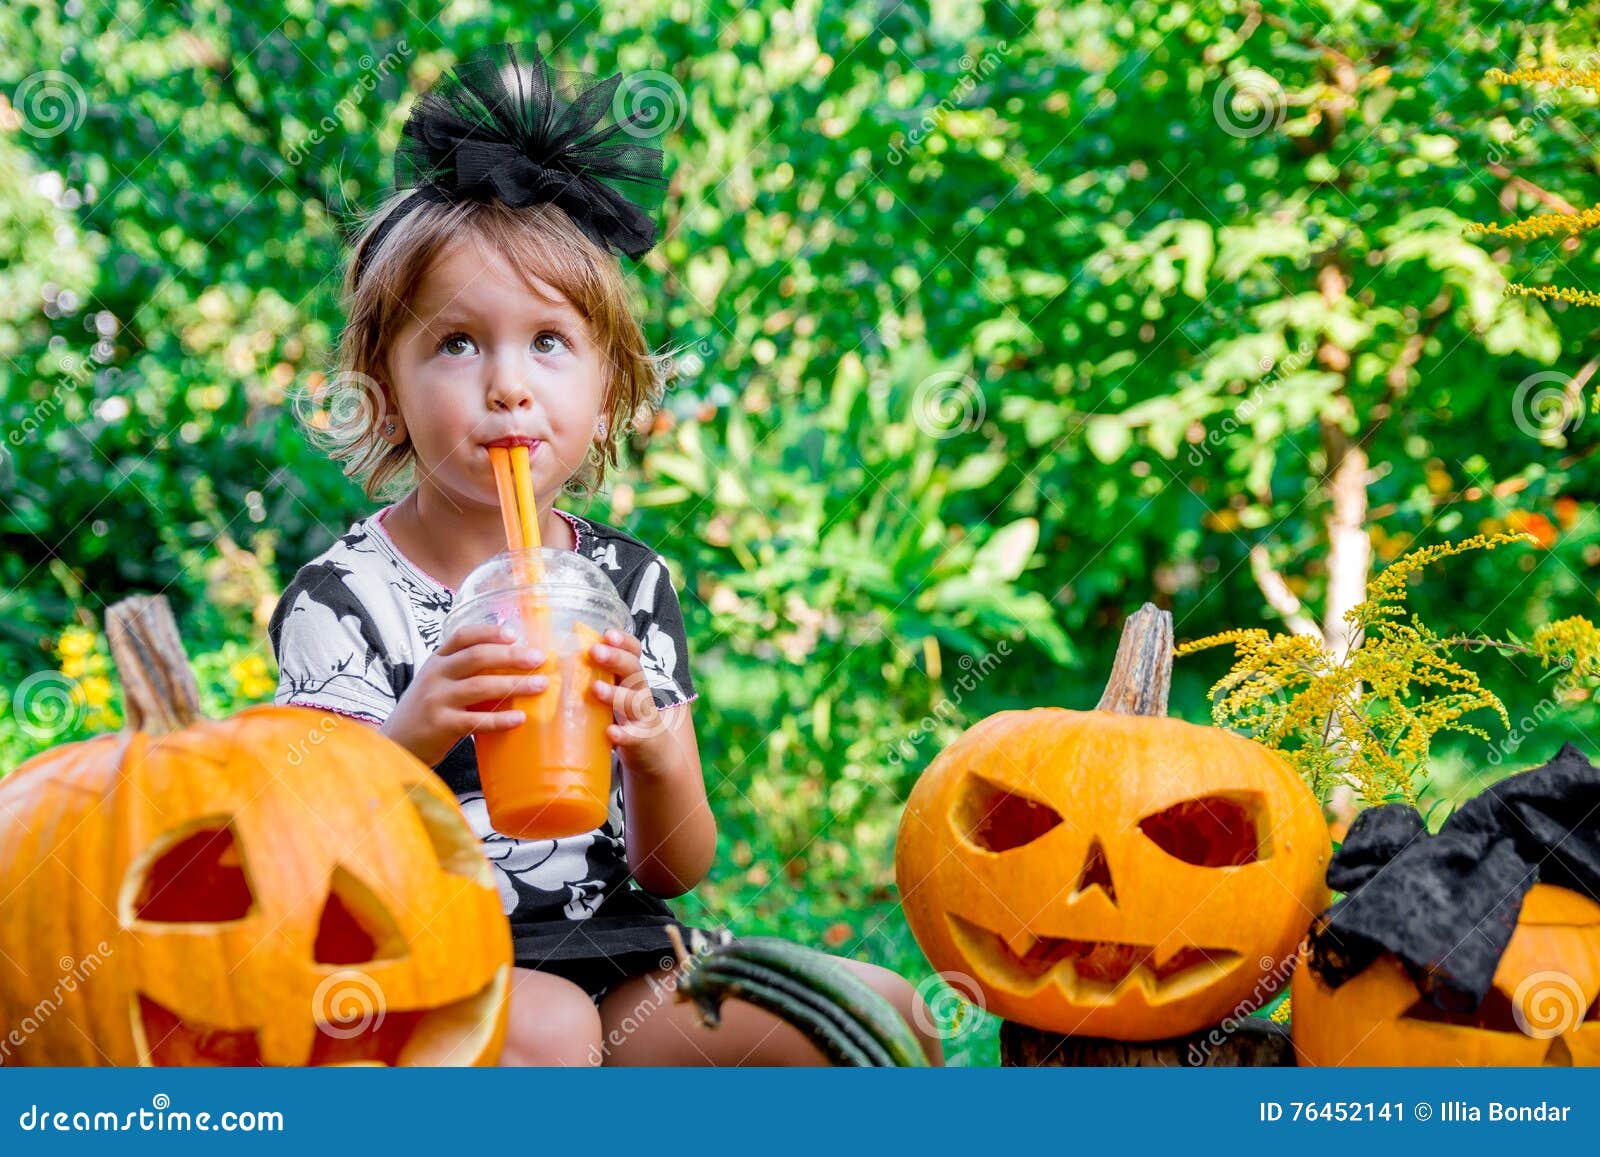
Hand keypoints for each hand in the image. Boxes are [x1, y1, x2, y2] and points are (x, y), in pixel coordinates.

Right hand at [380, 622, 547, 765]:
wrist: (395, 744)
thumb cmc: (425, 711)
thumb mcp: (436, 683)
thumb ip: (463, 671)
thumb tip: (512, 661)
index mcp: (436, 661)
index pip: (463, 636)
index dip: (490, 632)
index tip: (515, 634)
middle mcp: (435, 676)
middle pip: (477, 657)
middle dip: (512, 656)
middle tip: (539, 659)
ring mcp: (436, 700)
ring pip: (480, 686)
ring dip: (514, 684)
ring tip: (540, 685)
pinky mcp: (441, 726)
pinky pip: (476, 720)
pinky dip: (500, 719)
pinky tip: (520, 718)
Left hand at [587, 628, 672, 771]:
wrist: (653, 753)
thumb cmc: (624, 718)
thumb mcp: (614, 694)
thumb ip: (592, 679)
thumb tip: (550, 659)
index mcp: (630, 678)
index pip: (633, 653)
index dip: (624, 641)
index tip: (607, 634)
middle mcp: (639, 692)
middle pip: (633, 670)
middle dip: (615, 659)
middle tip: (595, 652)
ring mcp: (643, 716)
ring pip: (633, 701)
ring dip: (615, 694)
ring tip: (595, 688)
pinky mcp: (642, 740)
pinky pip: (634, 736)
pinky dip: (623, 734)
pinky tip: (611, 732)